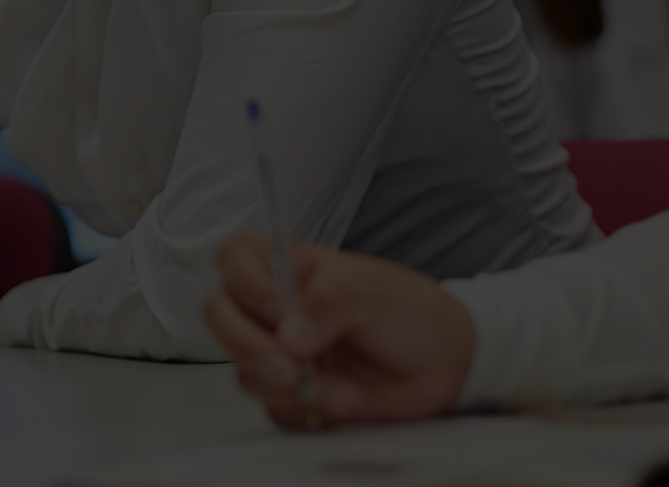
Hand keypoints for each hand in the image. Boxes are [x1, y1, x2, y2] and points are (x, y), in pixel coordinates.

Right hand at [203, 235, 472, 427]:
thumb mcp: (379, 291)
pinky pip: (273, 408)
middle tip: (288, 366)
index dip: (243, 282)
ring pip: (244, 369)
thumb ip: (331, 299)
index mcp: (291, 268)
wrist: (448, 367)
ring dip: (288, 387)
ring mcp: (281, 352)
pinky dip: (306, 411)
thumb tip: (288, 332)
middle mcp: (277, 309)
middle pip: (220, 315)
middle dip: (246, 344)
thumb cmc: (415, 313)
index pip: (235, 258)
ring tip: (342, 390)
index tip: (277, 306)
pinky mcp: (293, 394)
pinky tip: (345, 401)